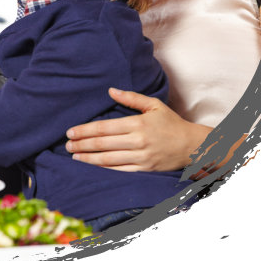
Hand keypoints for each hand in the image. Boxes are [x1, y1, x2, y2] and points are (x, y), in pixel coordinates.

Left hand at [64, 88, 210, 171]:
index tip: (71, 132)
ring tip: (74, 156)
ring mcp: (141, 157)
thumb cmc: (171, 123)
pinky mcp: (144, 170)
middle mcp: (138, 141)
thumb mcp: (154, 105)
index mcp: (138, 124)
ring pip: (109, 160)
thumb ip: (132, 98)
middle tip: (67, 145)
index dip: (85, 130)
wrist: (193, 146)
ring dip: (89, 159)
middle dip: (82, 145)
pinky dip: (104, 169)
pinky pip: (120, 170)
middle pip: (103, 144)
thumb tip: (111, 90)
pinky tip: (92, 167)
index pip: (104, 127)